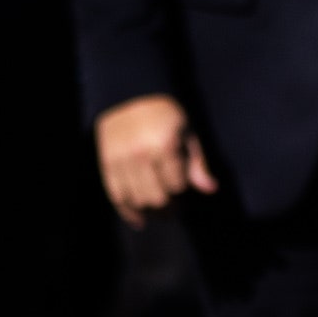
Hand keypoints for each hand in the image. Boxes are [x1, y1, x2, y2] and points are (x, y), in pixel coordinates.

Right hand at [95, 94, 216, 226]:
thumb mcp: (187, 132)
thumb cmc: (165, 115)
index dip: (183, 192)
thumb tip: (210, 189)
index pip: (177, 186)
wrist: (129, 95)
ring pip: (137, 201)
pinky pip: (117, 196)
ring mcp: (121, 160)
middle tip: (175, 210)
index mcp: (165, 145)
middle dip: (169, 208)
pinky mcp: (107, 164)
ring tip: (159, 213)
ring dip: (150, 213)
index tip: (184, 191)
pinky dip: (128, 212)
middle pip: (157, 198)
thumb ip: (197, 162)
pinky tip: (139, 221)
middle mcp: (141, 154)